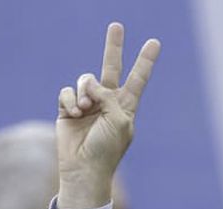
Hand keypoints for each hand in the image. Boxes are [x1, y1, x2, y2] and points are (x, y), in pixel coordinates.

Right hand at [55, 23, 160, 208]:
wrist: (84, 169)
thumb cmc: (107, 150)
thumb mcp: (119, 120)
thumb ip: (109, 95)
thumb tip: (90, 83)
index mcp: (125, 107)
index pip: (138, 79)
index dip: (145, 61)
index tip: (155, 43)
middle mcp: (106, 102)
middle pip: (111, 67)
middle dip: (113, 47)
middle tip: (116, 26)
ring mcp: (87, 105)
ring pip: (85, 80)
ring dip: (84, 91)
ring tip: (85, 110)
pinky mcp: (68, 109)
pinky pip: (67, 92)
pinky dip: (70, 100)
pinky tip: (75, 113)